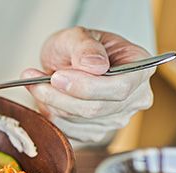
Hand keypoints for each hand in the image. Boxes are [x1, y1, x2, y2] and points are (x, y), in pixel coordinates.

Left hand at [22, 27, 153, 145]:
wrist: (65, 65)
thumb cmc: (76, 48)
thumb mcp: (77, 36)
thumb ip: (85, 47)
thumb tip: (94, 66)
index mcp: (140, 68)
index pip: (119, 87)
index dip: (87, 87)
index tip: (57, 77)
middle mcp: (135, 97)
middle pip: (96, 108)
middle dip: (61, 96)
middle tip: (35, 81)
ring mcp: (117, 119)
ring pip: (79, 120)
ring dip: (51, 103)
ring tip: (35, 83)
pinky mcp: (97, 133)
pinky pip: (69, 130)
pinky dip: (51, 114)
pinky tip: (45, 98)